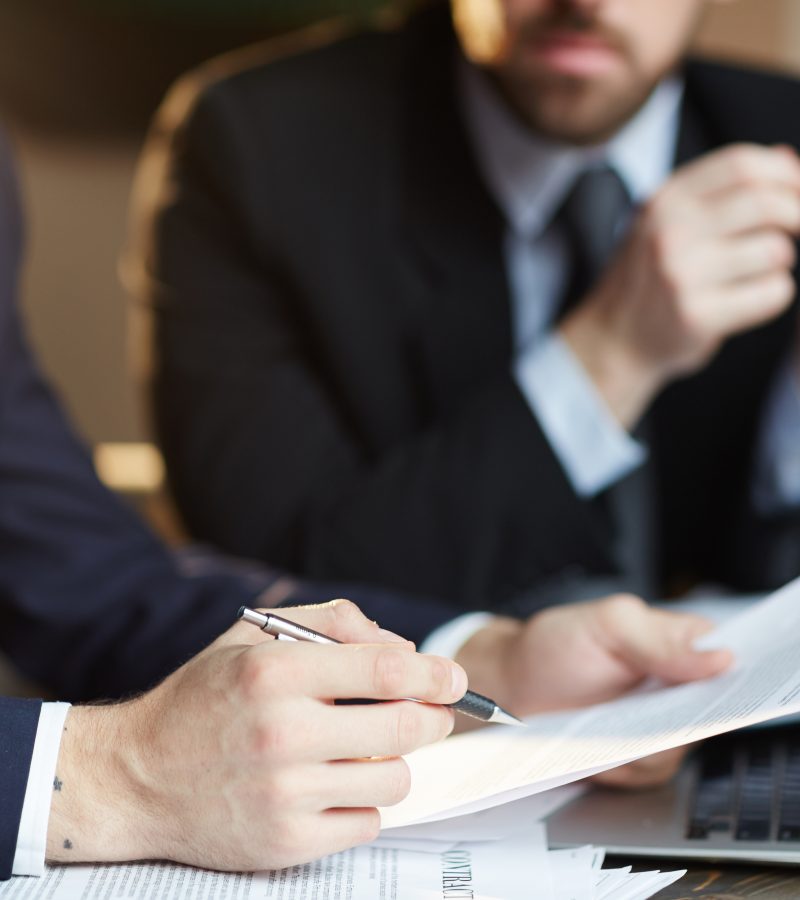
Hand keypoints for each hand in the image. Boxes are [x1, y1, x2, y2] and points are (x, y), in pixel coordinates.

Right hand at [46, 599, 466, 870]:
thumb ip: (331, 622)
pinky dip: (364, 802)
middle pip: (406, 727)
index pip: (386, 672)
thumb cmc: (203, 699)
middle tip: (430, 714)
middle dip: (432, 717)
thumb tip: (402, 648)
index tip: (454, 677)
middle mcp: (281, 733)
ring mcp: (284, 795)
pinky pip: (367, 822)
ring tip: (366, 749)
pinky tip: (335, 784)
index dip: (435, 673)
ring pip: (394, 778)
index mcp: (274, 672)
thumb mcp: (253, 636)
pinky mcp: (286, 843)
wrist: (137, 777)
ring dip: (394, 760)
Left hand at [455, 595, 732, 784]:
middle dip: (677, 717)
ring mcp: (658, 724)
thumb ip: (660, 639)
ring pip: (679, 747)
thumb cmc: (555, 646)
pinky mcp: (637, 757)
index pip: (728, 659)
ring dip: (640, 742)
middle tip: (639, 712)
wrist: (512, 686)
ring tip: (601, 724)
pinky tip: (595, 746)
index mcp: (677, 641)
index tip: (703, 688)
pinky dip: (620, 764)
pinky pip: (648, 771)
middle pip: (709, 712)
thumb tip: (720, 658)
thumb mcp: (606, 625)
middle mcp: (675, 685)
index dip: (729, 676)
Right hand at [561, 144, 799, 428]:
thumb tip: (790, 161)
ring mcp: (680, 275)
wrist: (613, 340)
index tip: (798, 191)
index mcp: (664, 201)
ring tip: (754, 273)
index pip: (741, 165)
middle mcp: (669, 232)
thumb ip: (723, 190)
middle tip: (796, 230)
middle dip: (796, 214)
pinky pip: (772, 293)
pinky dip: (774, 296)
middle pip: (765, 203)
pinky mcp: (697, 316)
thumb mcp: (670, 222)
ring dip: (779, 262)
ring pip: (775, 251)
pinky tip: (747, 300)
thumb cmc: (651, 279)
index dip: (785, 174)